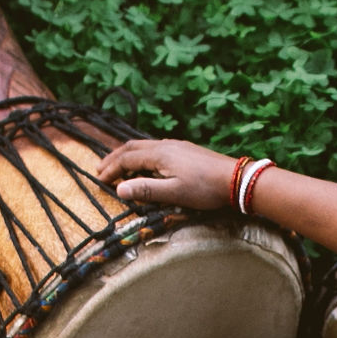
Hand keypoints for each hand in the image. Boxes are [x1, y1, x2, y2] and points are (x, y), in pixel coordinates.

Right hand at [98, 138, 240, 209]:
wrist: (235, 179)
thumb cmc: (205, 189)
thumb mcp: (174, 192)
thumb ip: (146, 190)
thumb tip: (119, 189)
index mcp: (159, 154)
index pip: (127, 159)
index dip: (112, 169)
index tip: (100, 180)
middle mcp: (165, 145)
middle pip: (132, 147)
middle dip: (114, 158)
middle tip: (101, 169)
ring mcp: (176, 146)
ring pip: (144, 146)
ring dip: (128, 155)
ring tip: (118, 165)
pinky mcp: (185, 150)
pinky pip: (155, 148)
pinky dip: (142, 155)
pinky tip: (146, 163)